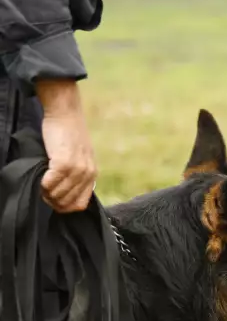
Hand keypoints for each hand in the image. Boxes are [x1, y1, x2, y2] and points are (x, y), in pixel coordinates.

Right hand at [36, 79, 96, 212]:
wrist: (66, 113)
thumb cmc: (69, 134)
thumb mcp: (81, 157)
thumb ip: (78, 174)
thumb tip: (66, 193)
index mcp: (93, 174)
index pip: (81, 204)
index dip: (65, 207)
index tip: (54, 201)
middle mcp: (87, 174)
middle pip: (68, 202)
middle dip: (53, 201)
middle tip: (44, 193)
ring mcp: (77, 169)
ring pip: (59, 195)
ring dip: (46, 194)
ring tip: (41, 186)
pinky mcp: (63, 163)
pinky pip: (50, 184)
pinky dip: (42, 184)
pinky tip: (40, 178)